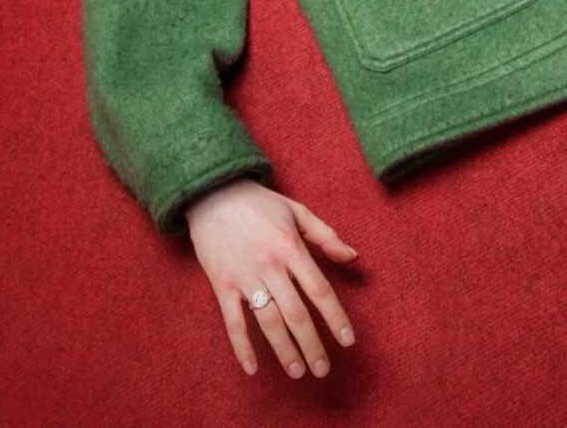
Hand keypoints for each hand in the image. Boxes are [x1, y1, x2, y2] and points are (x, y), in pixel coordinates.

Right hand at [184, 177, 357, 379]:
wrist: (214, 193)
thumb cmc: (260, 203)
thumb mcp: (298, 211)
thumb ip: (326, 236)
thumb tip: (353, 257)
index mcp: (291, 247)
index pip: (319, 289)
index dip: (335, 317)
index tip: (347, 341)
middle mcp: (270, 264)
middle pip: (296, 313)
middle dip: (312, 345)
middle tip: (323, 370)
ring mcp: (245, 276)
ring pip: (268, 321)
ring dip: (284, 350)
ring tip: (297, 372)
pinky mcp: (222, 284)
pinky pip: (233, 321)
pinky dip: (242, 346)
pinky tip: (253, 367)